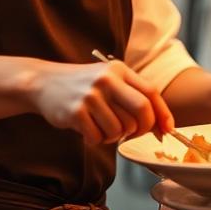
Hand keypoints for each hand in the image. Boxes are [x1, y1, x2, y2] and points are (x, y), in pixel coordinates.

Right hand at [32, 60, 174, 144]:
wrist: (43, 82)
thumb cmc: (82, 85)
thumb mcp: (108, 79)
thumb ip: (131, 96)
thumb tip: (158, 124)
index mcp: (118, 70)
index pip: (151, 92)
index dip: (162, 113)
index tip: (167, 130)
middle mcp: (107, 80)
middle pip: (141, 111)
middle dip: (142, 128)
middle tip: (131, 133)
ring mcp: (91, 95)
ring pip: (119, 129)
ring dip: (113, 136)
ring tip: (100, 126)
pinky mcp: (76, 112)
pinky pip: (98, 137)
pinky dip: (96, 139)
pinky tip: (87, 130)